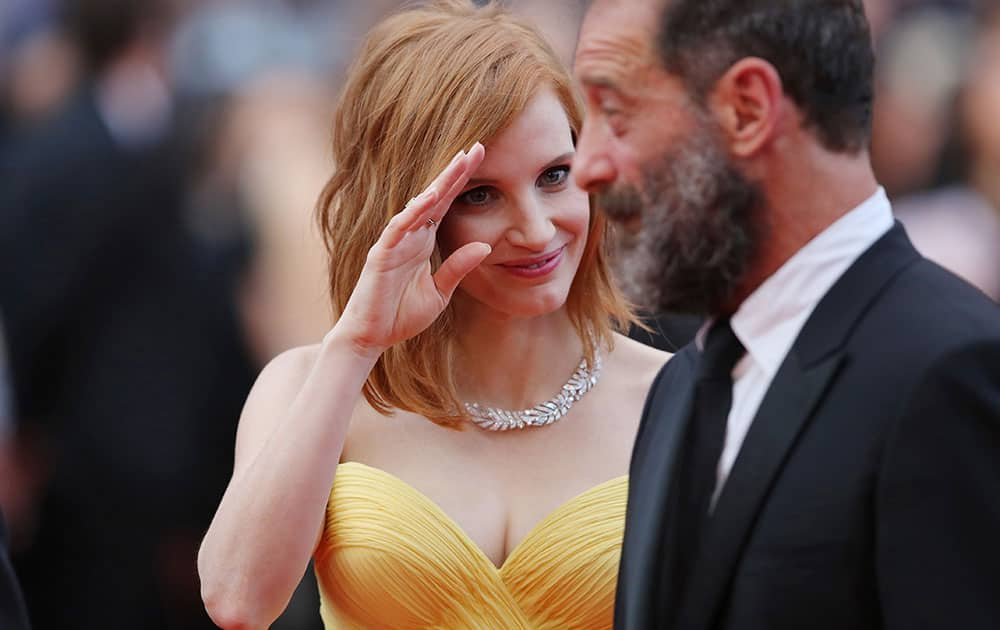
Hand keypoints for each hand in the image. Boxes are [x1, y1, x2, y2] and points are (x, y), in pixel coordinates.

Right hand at [333, 143, 488, 357]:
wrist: (371, 338)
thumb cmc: (400, 316)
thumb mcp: (440, 293)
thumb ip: (459, 268)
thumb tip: (486, 246)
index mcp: (423, 242)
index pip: (446, 205)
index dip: (461, 182)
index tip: (481, 158)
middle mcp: (409, 236)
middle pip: (435, 196)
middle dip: (455, 172)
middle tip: (478, 146)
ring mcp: (394, 243)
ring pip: (418, 206)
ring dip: (439, 183)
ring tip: (460, 161)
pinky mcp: (380, 255)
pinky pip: (398, 229)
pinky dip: (413, 212)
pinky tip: (429, 196)